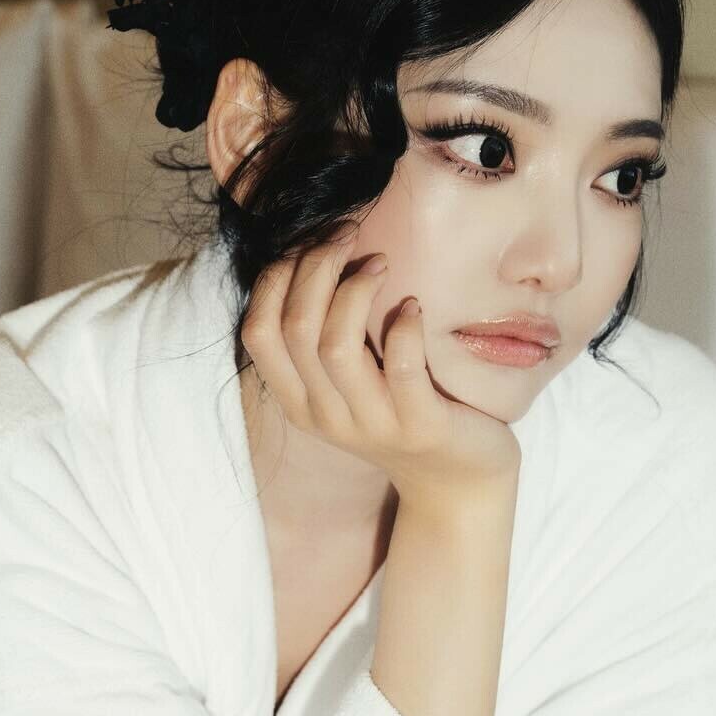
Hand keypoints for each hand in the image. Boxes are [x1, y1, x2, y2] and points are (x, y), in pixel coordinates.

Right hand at [239, 225, 521, 501]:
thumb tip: (311, 254)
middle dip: (316, 267)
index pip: (257, 331)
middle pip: (294, 328)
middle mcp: (325, 415)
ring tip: (380, 263)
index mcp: (298, 400)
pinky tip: (414, 306)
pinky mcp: (421, 426)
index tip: (312, 242)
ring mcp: (372, 424)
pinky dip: (405, 328)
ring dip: (354, 291)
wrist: (457, 479)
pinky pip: (403, 368)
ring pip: (336, 347)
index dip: (276, 277)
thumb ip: (321, 337)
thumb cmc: (399, 410)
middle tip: (347, 235)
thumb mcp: (347, 382)